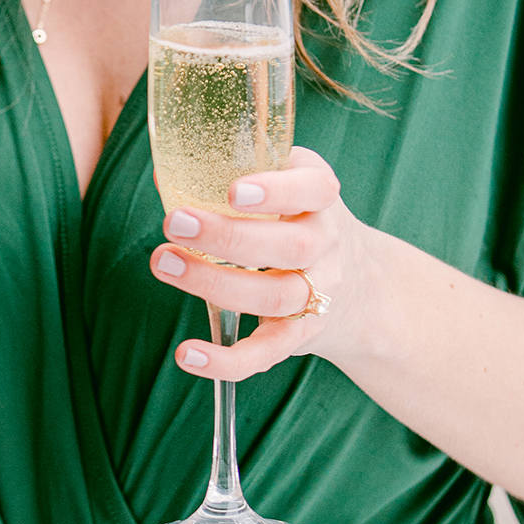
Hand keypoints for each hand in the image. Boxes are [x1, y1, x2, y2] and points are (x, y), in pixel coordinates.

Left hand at [148, 147, 369, 381]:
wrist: (360, 283)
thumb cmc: (297, 218)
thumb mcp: (287, 180)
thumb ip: (238, 166)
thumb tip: (165, 163)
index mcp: (321, 198)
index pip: (313, 189)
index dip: (276, 191)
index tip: (232, 190)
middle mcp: (326, 244)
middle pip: (292, 247)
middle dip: (230, 236)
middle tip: (174, 221)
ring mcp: (318, 293)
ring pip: (276, 297)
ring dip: (215, 284)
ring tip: (163, 262)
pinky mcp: (300, 336)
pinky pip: (267, 353)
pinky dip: (227, 360)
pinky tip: (186, 354)